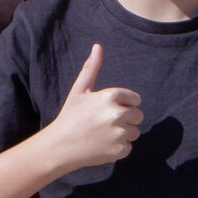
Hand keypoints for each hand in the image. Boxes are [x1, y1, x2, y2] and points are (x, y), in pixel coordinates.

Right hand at [45, 43, 141, 171]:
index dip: (123, 104)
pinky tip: (102, 146)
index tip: (108, 110)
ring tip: (102, 135)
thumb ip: (91, 68)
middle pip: (138, 116)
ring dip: (122, 134)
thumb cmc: (70, 116)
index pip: (135, 99)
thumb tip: (98, 46)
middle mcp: (117, 113)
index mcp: (110, 96)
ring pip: (134, 132)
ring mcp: (119, 133)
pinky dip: (118, 148)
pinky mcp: (119, 150)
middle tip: (104, 123)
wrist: (59, 146)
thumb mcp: (80, 90)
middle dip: (125, 119)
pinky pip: (128, 147)